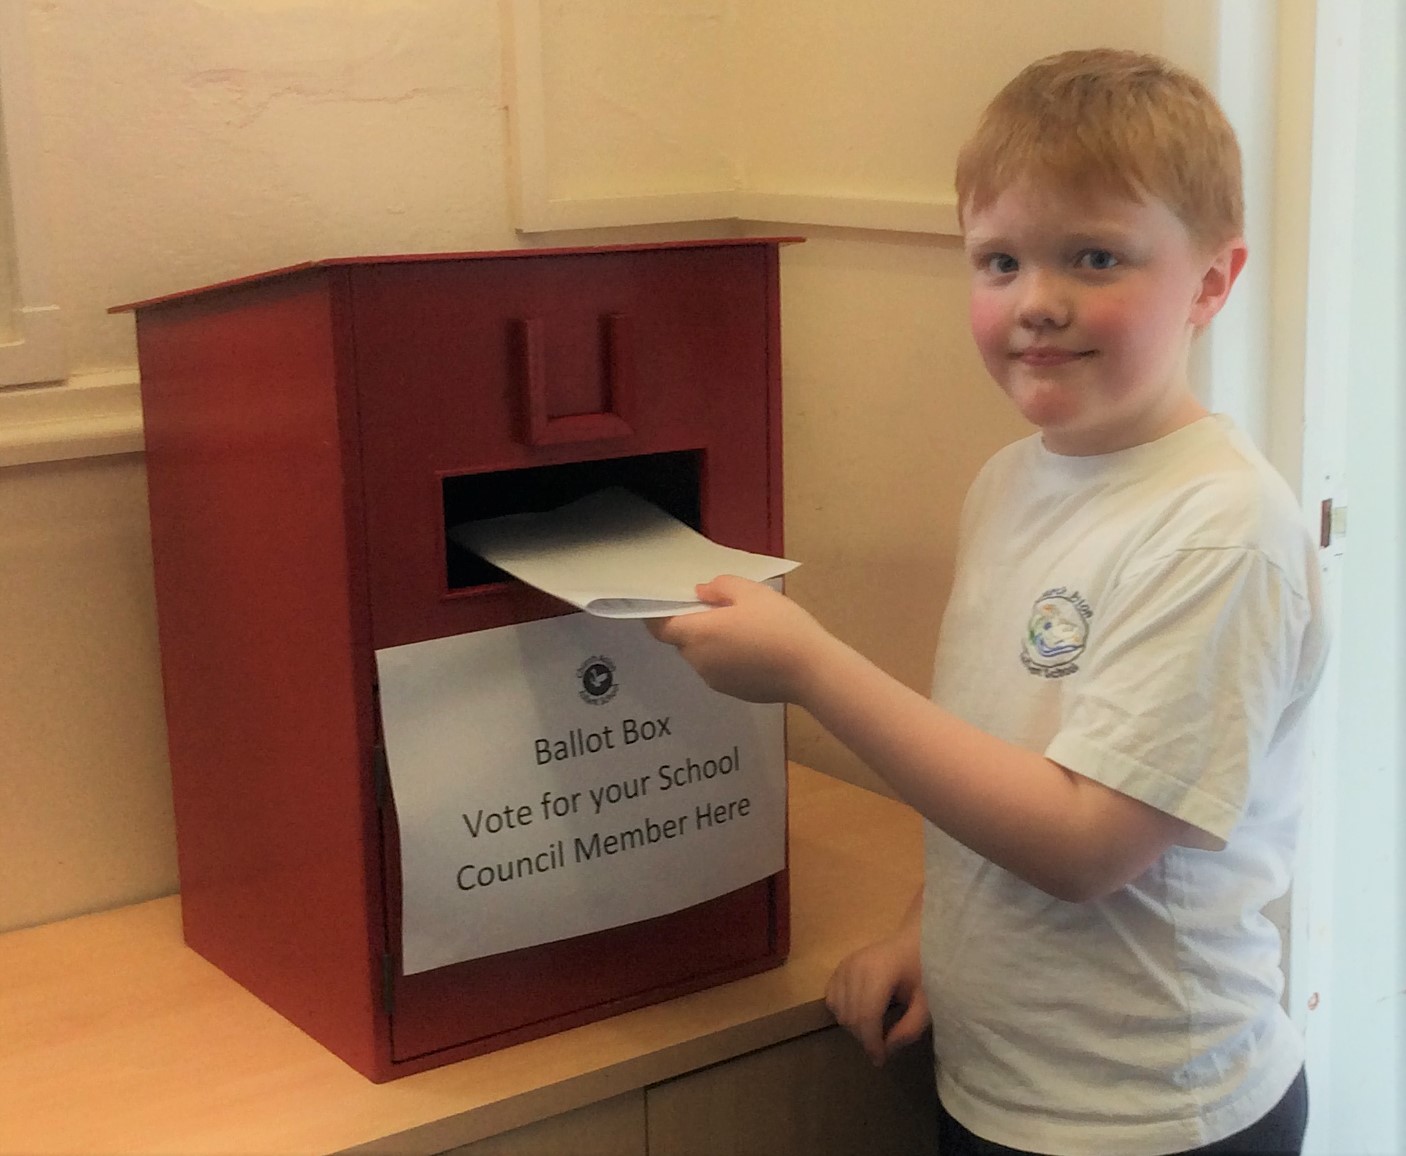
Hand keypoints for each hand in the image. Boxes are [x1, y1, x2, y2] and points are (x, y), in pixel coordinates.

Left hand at [646, 575, 835, 703]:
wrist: (811, 670)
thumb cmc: (779, 625)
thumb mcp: (752, 592)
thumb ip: (720, 587)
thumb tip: (700, 593)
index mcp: (697, 634)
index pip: (659, 628)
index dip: (658, 615)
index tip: (669, 603)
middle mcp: (698, 661)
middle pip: (683, 641)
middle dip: (694, 625)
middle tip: (722, 609)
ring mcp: (714, 680)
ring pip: (703, 656)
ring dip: (713, 643)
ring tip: (745, 630)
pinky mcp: (732, 692)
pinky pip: (720, 670)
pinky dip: (728, 659)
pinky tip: (756, 651)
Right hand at [825, 931, 929, 1066]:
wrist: (914, 940)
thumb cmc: (925, 968)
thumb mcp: (926, 1002)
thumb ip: (909, 1028)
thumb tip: (886, 1049)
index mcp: (878, 972)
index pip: (866, 1016)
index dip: (872, 1044)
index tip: (881, 1061)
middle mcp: (855, 967)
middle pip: (850, 1016)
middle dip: (865, 1038)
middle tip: (882, 1047)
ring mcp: (844, 965)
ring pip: (839, 1010)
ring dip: (854, 1027)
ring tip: (874, 1030)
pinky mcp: (839, 966)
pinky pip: (831, 998)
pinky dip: (842, 1012)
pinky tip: (860, 1014)